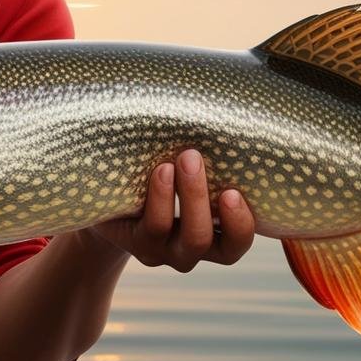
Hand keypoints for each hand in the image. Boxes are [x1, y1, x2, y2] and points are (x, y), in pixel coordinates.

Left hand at [81, 149, 255, 271]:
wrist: (120, 195)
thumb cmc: (169, 173)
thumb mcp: (194, 170)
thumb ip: (216, 159)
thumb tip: (235, 111)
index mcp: (215, 236)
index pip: (236, 242)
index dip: (240, 224)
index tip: (233, 192)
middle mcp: (189, 249)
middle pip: (201, 239)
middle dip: (199, 198)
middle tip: (193, 157)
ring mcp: (160, 249)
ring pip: (175, 233)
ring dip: (182, 195)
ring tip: (175, 161)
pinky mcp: (135, 241)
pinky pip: (150, 226)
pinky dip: (157, 196)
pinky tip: (159, 170)